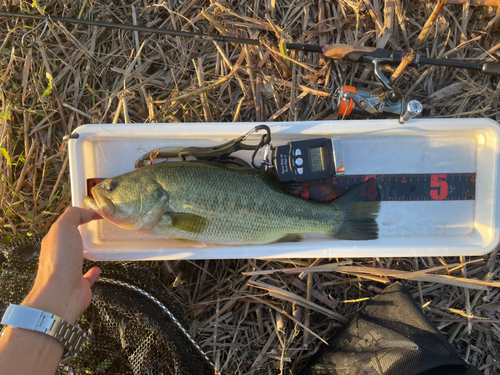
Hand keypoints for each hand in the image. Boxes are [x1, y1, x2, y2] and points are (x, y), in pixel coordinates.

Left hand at [21, 207, 101, 323]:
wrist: (60, 294)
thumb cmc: (60, 260)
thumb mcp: (63, 228)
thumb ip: (73, 215)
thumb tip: (86, 211)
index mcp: (53, 241)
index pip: (66, 223)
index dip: (80, 215)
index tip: (97, 212)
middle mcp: (59, 255)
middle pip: (69, 241)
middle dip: (80, 233)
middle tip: (97, 226)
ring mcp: (68, 271)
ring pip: (77, 258)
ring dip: (86, 251)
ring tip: (98, 245)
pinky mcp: (79, 285)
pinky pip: (87, 277)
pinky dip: (93, 272)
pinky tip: (98, 268)